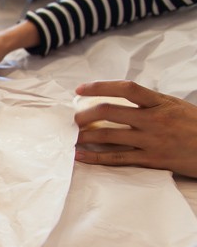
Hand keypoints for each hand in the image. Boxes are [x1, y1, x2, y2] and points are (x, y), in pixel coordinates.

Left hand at [74, 80, 196, 177]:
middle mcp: (154, 120)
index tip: (80, 89)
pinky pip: (117, 158)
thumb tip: (123, 99)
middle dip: (85, 114)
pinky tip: (81, 156)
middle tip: (73, 118)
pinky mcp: (152, 160)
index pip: (125, 88)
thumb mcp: (176, 106)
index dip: (100, 86)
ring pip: (109, 135)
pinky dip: (96, 157)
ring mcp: (152, 141)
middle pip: (110, 112)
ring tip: (71, 136)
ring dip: (85, 135)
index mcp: (160, 102)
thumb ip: (151, 103)